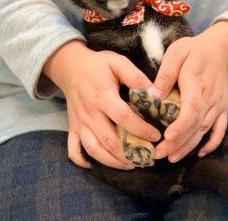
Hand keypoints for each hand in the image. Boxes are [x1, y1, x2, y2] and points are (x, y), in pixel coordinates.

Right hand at [43, 41, 160, 169]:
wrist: (71, 67)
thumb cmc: (98, 65)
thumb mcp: (118, 62)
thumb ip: (136, 77)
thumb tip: (156, 94)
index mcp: (103, 96)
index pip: (123, 117)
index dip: (141, 129)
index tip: (156, 136)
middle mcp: (90, 113)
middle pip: (109, 140)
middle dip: (130, 153)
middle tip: (147, 157)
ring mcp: (80, 123)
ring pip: (93, 149)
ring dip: (112, 161)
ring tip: (130, 164)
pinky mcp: (73, 127)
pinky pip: (74, 149)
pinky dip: (83, 160)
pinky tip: (97, 164)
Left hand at [154, 21, 227, 161]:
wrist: (219, 49)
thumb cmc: (193, 50)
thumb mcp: (176, 53)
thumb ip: (166, 74)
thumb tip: (154, 96)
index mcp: (196, 83)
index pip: (191, 108)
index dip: (180, 125)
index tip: (167, 137)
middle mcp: (210, 98)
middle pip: (195, 125)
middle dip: (177, 142)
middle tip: (158, 154)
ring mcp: (218, 105)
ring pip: (204, 131)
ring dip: (188, 146)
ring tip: (171, 158)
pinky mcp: (222, 108)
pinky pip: (220, 129)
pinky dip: (212, 143)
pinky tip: (199, 154)